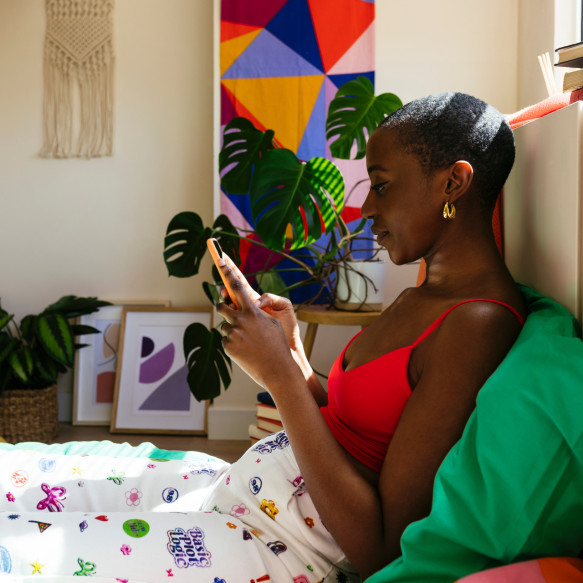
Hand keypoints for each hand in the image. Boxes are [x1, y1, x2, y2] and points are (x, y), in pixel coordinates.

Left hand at [215, 262, 298, 389]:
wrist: (277, 370)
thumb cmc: (279, 344)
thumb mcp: (273, 322)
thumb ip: (257, 311)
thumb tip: (249, 305)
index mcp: (252, 311)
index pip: (237, 286)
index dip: (228, 271)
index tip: (221, 261)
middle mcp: (240, 320)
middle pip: (222, 306)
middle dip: (223, 306)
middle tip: (227, 309)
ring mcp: (233, 334)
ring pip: (224, 325)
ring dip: (231, 329)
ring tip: (246, 340)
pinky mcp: (228, 347)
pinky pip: (226, 340)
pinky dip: (233, 343)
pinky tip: (245, 350)